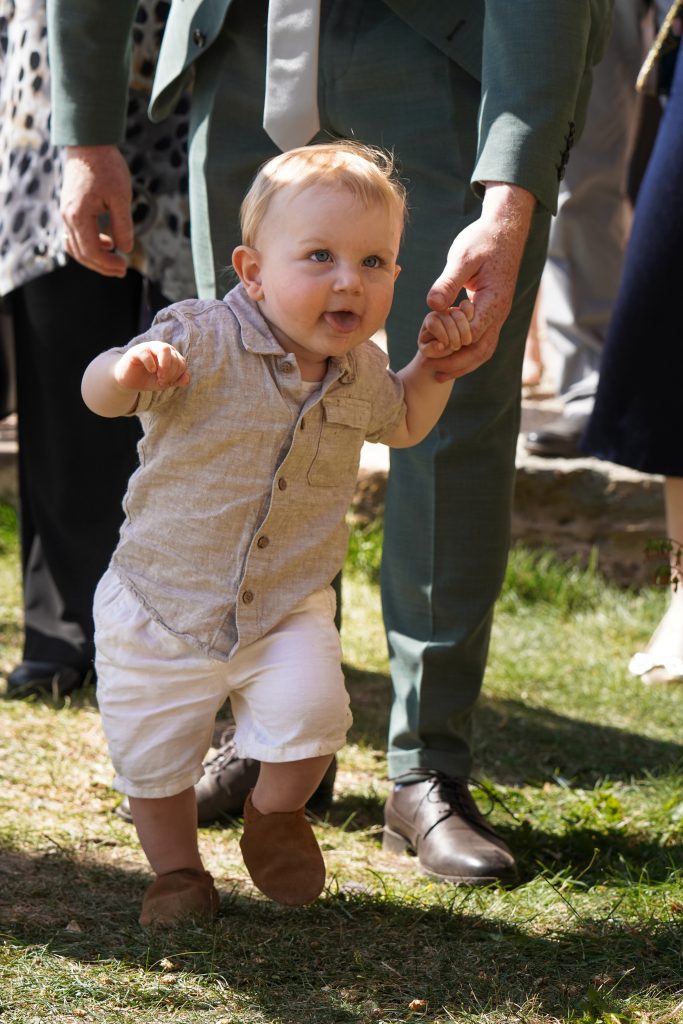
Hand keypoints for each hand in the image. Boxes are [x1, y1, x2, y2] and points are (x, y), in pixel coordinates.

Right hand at [60, 145, 133, 276]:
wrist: (88, 142)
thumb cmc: (107, 167)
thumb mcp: (121, 197)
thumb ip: (123, 225)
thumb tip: (125, 249)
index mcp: (78, 215)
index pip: (91, 251)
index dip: (107, 264)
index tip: (125, 267)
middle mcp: (67, 216)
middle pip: (81, 253)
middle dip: (102, 266)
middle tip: (122, 270)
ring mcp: (65, 213)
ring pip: (75, 247)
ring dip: (94, 258)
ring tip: (114, 260)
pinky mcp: (69, 208)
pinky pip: (74, 235)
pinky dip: (88, 244)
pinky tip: (106, 243)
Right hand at [114, 342, 190, 392]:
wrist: (129, 382)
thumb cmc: (148, 379)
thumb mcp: (165, 382)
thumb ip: (177, 380)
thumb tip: (187, 378)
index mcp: (170, 355)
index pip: (182, 363)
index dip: (177, 375)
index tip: (167, 383)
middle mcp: (161, 348)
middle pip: (175, 357)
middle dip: (171, 373)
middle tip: (162, 382)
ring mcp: (149, 347)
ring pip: (165, 349)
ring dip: (165, 366)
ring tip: (160, 377)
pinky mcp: (136, 351)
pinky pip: (147, 353)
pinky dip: (152, 364)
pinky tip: (151, 371)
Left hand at [426, 184, 535, 381]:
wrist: (505, 229)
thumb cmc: (483, 239)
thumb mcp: (462, 256)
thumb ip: (448, 282)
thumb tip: (432, 306)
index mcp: (494, 301)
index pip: (473, 334)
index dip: (451, 344)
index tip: (429, 349)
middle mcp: (500, 312)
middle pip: (481, 351)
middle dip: (457, 365)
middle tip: (432, 373)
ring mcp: (498, 314)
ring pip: (484, 349)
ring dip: (463, 363)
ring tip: (439, 373)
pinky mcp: (492, 311)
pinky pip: (483, 340)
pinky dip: (467, 352)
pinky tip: (448, 355)